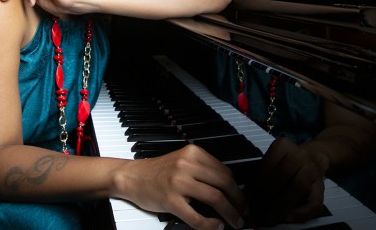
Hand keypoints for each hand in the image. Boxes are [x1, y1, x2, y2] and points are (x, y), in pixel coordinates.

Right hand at [123, 145, 246, 229]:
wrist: (132, 177)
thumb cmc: (158, 172)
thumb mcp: (183, 161)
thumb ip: (203, 170)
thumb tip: (230, 188)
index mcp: (193, 153)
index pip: (224, 171)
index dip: (238, 188)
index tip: (242, 199)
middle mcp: (187, 165)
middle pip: (224, 184)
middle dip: (238, 201)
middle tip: (243, 212)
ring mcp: (178, 182)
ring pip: (215, 198)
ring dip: (230, 213)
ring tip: (235, 221)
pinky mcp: (170, 200)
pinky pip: (196, 216)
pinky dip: (210, 224)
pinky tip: (216, 226)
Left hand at [246, 137, 329, 224]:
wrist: (315, 157)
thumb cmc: (288, 163)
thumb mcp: (273, 161)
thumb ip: (260, 175)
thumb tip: (247, 196)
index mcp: (282, 146)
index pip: (265, 167)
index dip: (255, 186)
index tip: (248, 200)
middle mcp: (299, 154)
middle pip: (281, 176)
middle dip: (267, 197)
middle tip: (257, 211)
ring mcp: (312, 169)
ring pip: (296, 188)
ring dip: (281, 206)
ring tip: (269, 217)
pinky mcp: (322, 186)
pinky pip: (312, 202)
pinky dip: (299, 213)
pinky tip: (288, 217)